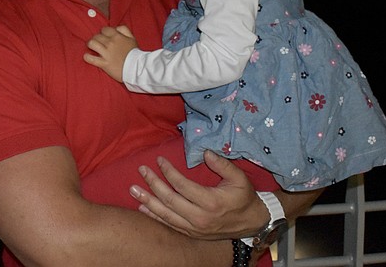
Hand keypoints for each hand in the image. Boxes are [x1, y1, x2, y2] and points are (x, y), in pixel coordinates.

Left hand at [83, 25, 137, 81]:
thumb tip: (116, 28)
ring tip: (91, 47)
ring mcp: (106, 53)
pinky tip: (87, 56)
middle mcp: (110, 43)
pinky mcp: (104, 64)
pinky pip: (91, 59)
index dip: (103, 32)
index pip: (104, 29)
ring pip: (92, 44)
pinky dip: (87, 57)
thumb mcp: (132, 38)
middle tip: (98, 43)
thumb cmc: (134, 53)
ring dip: (90, 45)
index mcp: (117, 36)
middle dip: (96, 38)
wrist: (137, 68)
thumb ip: (124, 30)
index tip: (104, 37)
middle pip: (97, 36)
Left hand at [128, 150, 263, 240]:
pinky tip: (142, 207)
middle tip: (141, 170)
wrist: (252, 223)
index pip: (182, 185)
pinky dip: (154, 216)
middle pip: (169, 199)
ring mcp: (194, 228)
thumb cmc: (244, 197)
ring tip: (133, 189)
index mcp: (211, 202)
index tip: (159, 160)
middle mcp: (200, 217)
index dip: (168, 172)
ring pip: (165, 214)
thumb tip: (205, 152)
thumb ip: (222, 164)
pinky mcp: (191, 233)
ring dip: (147, 201)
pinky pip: (169, 225)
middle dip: (153, 183)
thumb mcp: (239, 178)